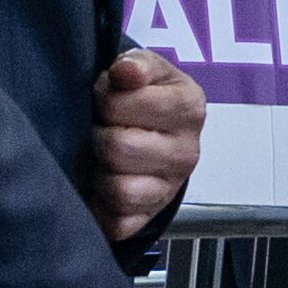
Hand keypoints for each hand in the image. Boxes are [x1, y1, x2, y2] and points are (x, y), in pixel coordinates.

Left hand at [90, 49, 205, 244]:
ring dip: (99, 172)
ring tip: (103, 157)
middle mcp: (187, 152)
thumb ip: (136, 64)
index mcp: (189, 108)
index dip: (103, 98)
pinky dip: (102, 206)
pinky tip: (103, 185)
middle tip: (102, 128)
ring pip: (118, 190)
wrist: (158, 135)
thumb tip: (125, 72)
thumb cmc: (145, 99)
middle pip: (118, 149)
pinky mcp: (151, 217)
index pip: (122, 106)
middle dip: (99, 134)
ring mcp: (171, 189)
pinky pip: (117, 222)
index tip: (107, 97)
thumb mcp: (146, 70)